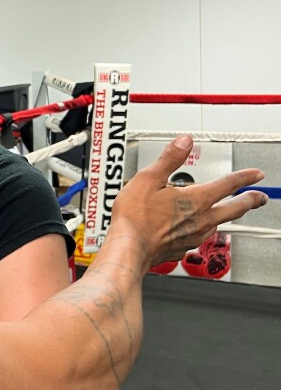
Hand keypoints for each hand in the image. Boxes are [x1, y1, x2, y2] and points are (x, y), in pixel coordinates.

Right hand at [108, 135, 266, 267]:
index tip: (257, 175)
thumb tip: (184, 141)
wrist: (129, 247)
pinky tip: (197, 229)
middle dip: (250, 201)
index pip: (228, 184)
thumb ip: (169, 158)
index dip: (245, 177)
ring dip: (227, 216)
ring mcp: (194, 236)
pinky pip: (200, 237)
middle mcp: (201, 219)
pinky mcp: (183, 248)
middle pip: (234, 209)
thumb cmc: (135, 217)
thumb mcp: (148, 178)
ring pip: (219, 224)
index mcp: (196, 199)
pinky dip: (204, 229)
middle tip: (260, 198)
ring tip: (228, 212)